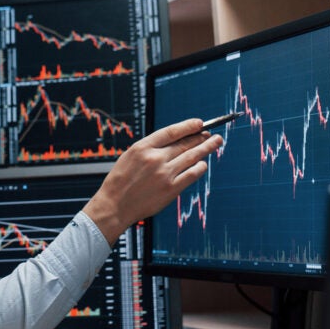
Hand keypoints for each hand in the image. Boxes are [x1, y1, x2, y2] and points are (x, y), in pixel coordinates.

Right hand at [84, 118, 222, 244]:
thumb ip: (151, 148)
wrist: (114, 205)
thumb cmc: (121, 181)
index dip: (188, 126)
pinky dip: (200, 167)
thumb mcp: (130, 156)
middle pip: (184, 143)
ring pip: (192, 156)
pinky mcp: (171, 189)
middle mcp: (155, 159)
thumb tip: (175, 141)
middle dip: (200, 137)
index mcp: (142, 148)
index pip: (171, 132)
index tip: (199, 123)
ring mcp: (164, 174)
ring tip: (215, 142)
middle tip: (210, 133)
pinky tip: (203, 164)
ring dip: (206, 148)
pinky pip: (192, 174)